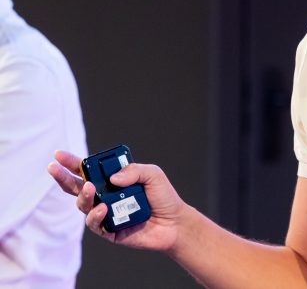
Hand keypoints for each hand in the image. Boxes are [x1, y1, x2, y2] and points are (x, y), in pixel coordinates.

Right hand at [47, 150, 189, 251]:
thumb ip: (133, 170)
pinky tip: (103, 209)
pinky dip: (96, 215)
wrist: (175, 223)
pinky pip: (94, 223)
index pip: (88, 171)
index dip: (72, 163)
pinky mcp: (108, 230)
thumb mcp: (153, 175)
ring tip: (90, 187)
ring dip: (83, 195)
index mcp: (113, 181)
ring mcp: (105, 213)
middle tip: (54, 168)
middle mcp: (105, 196)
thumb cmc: (163, 197)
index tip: (58, 154)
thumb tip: (112, 178)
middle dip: (63, 177)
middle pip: (77, 187)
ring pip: (83, 204)